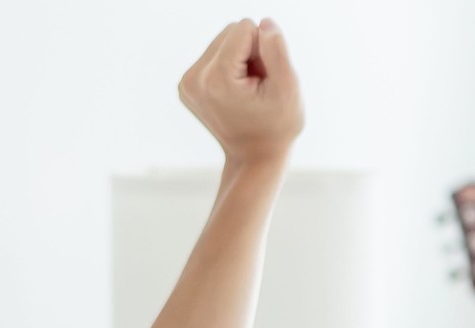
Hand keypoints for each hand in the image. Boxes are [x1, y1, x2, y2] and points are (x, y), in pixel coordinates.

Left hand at [178, 18, 301, 165]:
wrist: (254, 158)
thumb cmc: (277, 127)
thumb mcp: (288, 88)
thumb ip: (277, 50)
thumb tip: (263, 23)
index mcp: (216, 79)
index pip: (244, 28)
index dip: (263, 50)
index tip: (263, 81)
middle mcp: (194, 78)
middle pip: (231, 31)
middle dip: (251, 53)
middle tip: (257, 87)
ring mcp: (187, 83)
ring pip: (223, 40)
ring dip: (242, 60)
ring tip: (248, 91)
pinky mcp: (187, 84)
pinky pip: (215, 54)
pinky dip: (230, 68)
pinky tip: (237, 93)